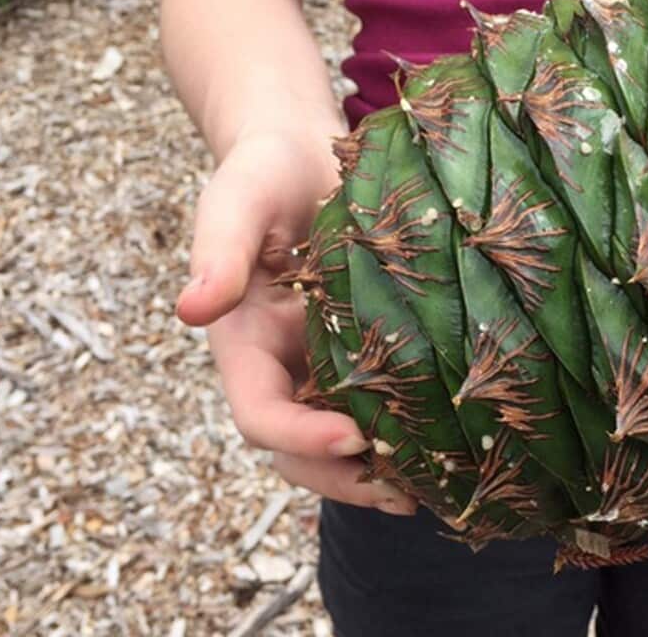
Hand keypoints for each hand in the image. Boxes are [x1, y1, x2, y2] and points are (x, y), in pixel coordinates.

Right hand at [177, 130, 416, 515]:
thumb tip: (190, 309)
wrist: (302, 155)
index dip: (298, 438)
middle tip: (404, 492)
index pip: (259, 413)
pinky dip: (410, 432)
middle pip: (299, 451)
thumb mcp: (238, 201)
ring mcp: (325, 366)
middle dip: (344, 478)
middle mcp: (282, 369)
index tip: (352, 438)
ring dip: (380, 472)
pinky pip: (383, 405)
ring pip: (343, 442)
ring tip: (437, 486)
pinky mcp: (368, 354)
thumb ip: (218, 252)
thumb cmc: (265, 173)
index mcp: (243, 346)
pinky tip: (456, 442)